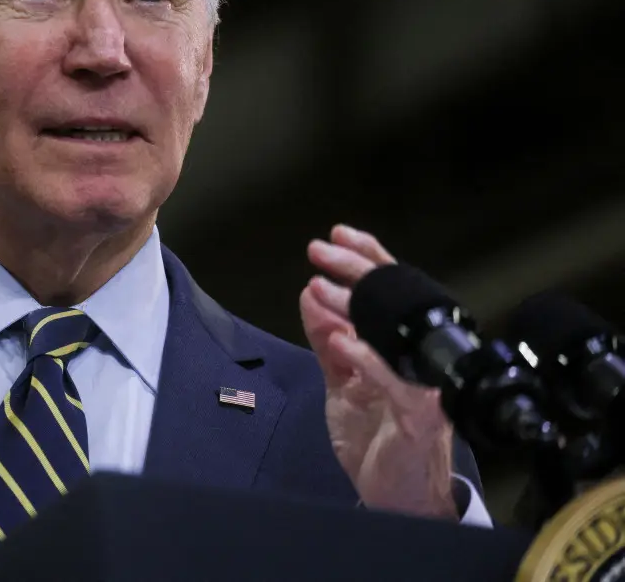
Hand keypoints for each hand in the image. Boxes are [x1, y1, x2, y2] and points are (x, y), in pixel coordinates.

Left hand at [300, 225, 457, 518]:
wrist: (399, 500)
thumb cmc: (378, 439)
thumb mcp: (343, 383)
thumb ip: (328, 342)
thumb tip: (311, 295)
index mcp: (402, 349)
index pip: (389, 294)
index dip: (368, 260)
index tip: (339, 234)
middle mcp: (417, 361)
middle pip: (394, 303)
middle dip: (358, 270)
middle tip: (322, 248)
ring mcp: (423, 387)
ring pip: (391, 336)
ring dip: (353, 308)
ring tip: (318, 286)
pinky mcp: (420, 417)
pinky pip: (396, 382)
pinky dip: (367, 359)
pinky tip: (341, 341)